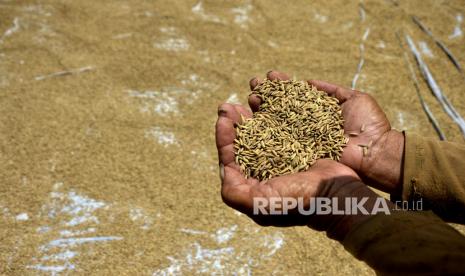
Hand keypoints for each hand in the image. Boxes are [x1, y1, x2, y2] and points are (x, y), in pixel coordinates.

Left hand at [215, 103, 390, 240]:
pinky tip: (272, 99)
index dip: (224, 138)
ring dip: (254, 113)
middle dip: (235, 122)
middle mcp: (266, 171)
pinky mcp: (300, 146)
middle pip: (244, 142)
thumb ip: (234, 192)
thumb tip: (223, 168)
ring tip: (249, 96)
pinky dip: (277, 111)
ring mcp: (283, 157)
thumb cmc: (298, 201)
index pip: (232, 158)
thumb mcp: (260, 204)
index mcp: (253, 184)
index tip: (222, 119)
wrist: (338, 195)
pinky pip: (284, 125)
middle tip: (229, 105)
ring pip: (263, 130)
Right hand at [249, 71, 404, 195]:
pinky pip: (280, 141)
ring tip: (251, 94)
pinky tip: (253, 117)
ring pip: (276, 122)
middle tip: (254, 83)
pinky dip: (265, 130)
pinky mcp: (299, 153)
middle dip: (267, 94)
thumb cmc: (369, 124)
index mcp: (317, 113)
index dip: (282, 85)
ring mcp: (301, 140)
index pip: (295, 96)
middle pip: (281, 108)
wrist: (374, 151)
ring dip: (262, 108)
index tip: (270, 75)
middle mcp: (306, 125)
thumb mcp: (354, 98)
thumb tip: (309, 81)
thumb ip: (331, 90)